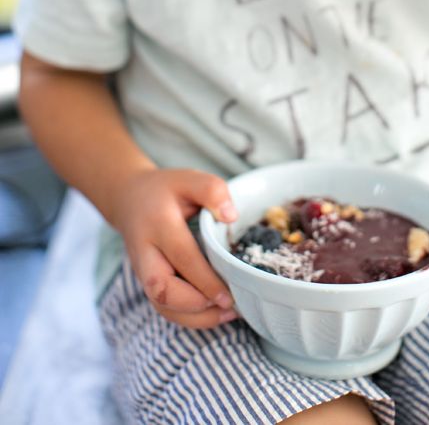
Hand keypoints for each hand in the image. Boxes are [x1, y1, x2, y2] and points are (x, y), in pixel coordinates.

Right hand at [111, 167, 239, 327]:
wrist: (129, 199)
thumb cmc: (166, 190)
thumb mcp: (189, 179)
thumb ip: (212, 191)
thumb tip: (230, 217)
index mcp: (158, 223)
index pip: (181, 255)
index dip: (205, 279)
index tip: (230, 292)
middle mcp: (145, 252)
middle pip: (161, 289)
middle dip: (195, 305)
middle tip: (230, 304)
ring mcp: (143, 271)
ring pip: (161, 306)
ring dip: (195, 318)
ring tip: (229, 314)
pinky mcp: (147, 282)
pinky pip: (164, 308)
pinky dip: (188, 318)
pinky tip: (215, 314)